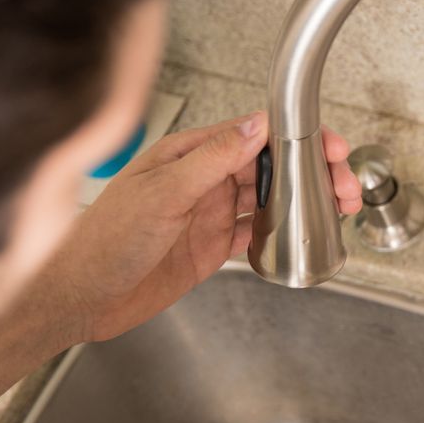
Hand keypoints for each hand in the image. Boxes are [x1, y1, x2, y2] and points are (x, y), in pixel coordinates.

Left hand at [51, 111, 360, 344]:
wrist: (80, 295)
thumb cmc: (103, 240)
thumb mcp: (163, 193)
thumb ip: (212, 159)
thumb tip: (254, 127)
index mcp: (187, 155)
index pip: (252, 135)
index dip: (295, 138)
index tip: (327, 145)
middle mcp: (200, 181)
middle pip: (268, 167)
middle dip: (310, 172)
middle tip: (342, 185)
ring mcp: (206, 215)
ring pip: (267, 201)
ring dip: (302, 203)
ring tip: (335, 208)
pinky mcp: (207, 249)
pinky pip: (252, 235)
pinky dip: (279, 235)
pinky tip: (300, 236)